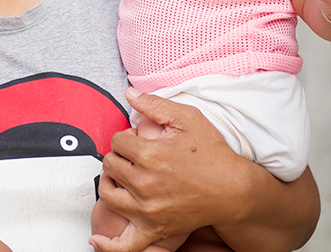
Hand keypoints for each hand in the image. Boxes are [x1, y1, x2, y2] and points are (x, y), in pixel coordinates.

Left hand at [93, 89, 250, 251]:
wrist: (233, 190)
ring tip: (122, 176)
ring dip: (110, 182)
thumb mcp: (188, 119)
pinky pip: (124, 244)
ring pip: (108, 193)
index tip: (138, 139)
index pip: (116, 141)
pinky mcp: (154, 229)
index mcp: (150, 154)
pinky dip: (108, 244)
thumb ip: (155, 105)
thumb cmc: (213, 153)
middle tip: (135, 156)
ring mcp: (147, 210)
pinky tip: (97, 237)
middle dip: (119, 156)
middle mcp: (144, 183)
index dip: (126, 136)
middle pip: (110, 164)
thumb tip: (129, 94)